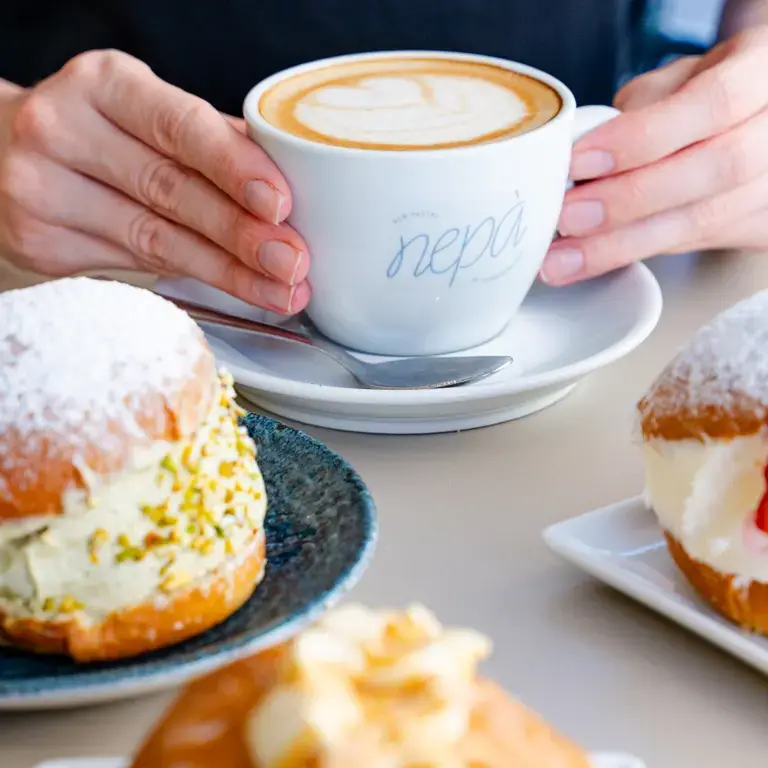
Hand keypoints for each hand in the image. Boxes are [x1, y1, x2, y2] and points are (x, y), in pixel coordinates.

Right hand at [0, 50, 309, 312]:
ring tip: (280, 290)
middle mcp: (63, 131)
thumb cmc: (99, 131)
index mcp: (104, 85)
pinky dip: (193, 283)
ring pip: (155, 241)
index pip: (179, 127)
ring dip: (228, 272)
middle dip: (242, 234)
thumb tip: (291, 181)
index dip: (234, 168)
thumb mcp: (145, 112)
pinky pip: (134, 269)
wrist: (5, 155)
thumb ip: (210, 140)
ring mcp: (43, 192)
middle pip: (170, 191)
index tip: (281, 204)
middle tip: (294, 262)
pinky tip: (234, 293)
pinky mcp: (41, 244)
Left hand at [541, 26, 767, 284]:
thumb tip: (575, 155)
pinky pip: (695, 247)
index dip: (644, 136)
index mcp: (762, 74)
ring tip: (564, 258)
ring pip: (703, 221)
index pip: (713, 104)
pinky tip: (590, 262)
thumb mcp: (676, 79)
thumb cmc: (707, 93)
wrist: (756, 122)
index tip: (580, 161)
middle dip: (629, 200)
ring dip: (621, 244)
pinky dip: (635, 254)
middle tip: (567, 218)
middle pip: (715, 170)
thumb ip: (637, 110)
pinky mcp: (761, 229)